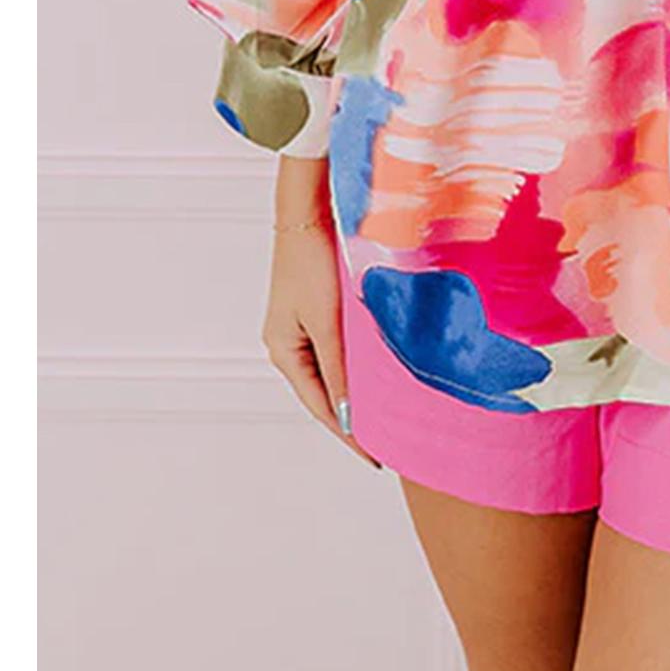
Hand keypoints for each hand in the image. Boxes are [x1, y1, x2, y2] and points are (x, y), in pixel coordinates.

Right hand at [262, 220, 382, 468]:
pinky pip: (338, 350)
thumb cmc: (313, 262)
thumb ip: (339, 367)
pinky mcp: (317, 310)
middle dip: (353, 417)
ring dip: (356, 392)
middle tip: (386, 443)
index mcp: (284, 352)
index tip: (374, 457)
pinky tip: (377, 374)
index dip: (348, 434)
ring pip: (334, 372)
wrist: (308, 213)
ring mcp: (302, 328)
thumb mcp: (328, 320)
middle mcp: (289, 345)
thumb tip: (349, 412)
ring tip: (386, 416)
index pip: (321, 406)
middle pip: (325, 392)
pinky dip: (356, 366)